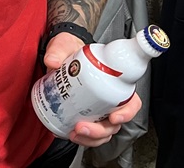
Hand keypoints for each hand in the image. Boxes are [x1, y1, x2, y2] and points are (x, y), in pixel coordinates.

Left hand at [42, 32, 141, 147]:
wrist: (59, 54)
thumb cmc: (71, 49)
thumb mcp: (65, 45)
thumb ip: (58, 51)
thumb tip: (52, 61)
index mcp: (113, 81)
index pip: (131, 101)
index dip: (127, 113)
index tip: (114, 117)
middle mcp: (108, 98)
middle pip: (115, 123)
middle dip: (100, 131)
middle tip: (82, 127)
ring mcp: (97, 109)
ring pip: (103, 132)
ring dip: (91, 138)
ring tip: (74, 133)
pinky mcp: (84, 114)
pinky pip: (90, 133)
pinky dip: (82, 137)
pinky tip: (68, 133)